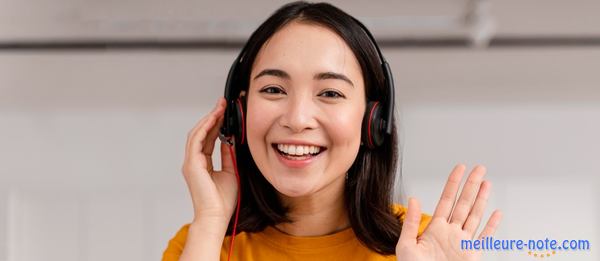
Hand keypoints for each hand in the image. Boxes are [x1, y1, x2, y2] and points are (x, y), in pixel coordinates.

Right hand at [182, 97, 237, 224]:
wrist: (216, 216)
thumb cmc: (223, 200)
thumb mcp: (230, 171)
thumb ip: (228, 155)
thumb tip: (230, 140)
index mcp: (202, 163)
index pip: (208, 138)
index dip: (216, 124)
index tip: (225, 112)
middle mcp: (194, 161)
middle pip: (201, 133)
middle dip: (212, 117)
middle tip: (223, 103)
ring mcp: (191, 162)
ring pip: (197, 133)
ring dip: (209, 119)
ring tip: (220, 107)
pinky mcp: (192, 164)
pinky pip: (196, 140)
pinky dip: (205, 128)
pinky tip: (214, 118)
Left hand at [395, 164, 501, 260]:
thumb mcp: (406, 245)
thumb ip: (411, 222)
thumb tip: (413, 199)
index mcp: (435, 228)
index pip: (446, 199)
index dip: (453, 183)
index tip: (460, 168)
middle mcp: (451, 232)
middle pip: (464, 203)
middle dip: (472, 185)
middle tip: (480, 168)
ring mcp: (463, 242)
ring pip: (475, 216)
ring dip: (482, 199)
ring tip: (487, 183)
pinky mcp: (472, 254)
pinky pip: (485, 238)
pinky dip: (492, 226)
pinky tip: (497, 214)